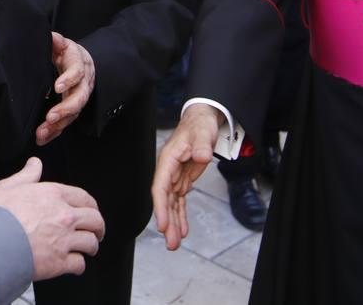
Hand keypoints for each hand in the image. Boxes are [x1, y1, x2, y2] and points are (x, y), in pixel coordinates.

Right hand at [0, 157, 104, 279]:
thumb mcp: (9, 186)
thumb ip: (27, 174)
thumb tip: (35, 164)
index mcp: (54, 195)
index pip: (85, 198)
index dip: (91, 205)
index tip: (91, 210)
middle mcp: (64, 216)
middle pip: (95, 220)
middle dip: (98, 227)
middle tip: (96, 231)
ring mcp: (64, 240)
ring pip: (91, 242)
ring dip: (91, 247)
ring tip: (87, 249)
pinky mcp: (60, 262)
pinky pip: (79, 264)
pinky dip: (78, 265)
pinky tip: (74, 265)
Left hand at [36, 32, 94, 144]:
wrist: (79, 61)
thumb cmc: (66, 52)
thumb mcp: (62, 43)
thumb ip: (55, 40)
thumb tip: (50, 36)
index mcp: (79, 63)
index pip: (77, 71)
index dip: (69, 79)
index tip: (57, 87)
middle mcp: (83, 82)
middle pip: (79, 98)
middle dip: (65, 109)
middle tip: (50, 117)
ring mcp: (79, 97)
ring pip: (74, 113)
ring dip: (59, 124)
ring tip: (42, 132)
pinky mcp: (73, 109)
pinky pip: (67, 122)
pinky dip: (55, 131)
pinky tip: (43, 138)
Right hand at [152, 103, 219, 249]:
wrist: (202, 120)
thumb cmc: (199, 124)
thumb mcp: (202, 132)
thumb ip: (201, 145)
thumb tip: (201, 156)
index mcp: (168, 159)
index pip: (160, 187)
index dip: (160, 207)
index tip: (162, 224)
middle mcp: (168, 170)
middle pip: (165, 200)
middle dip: (167, 222)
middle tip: (170, 242)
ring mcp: (175, 176)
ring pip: (172, 204)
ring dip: (173, 223)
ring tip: (174, 243)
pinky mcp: (183, 179)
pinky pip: (180, 201)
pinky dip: (180, 215)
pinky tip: (181, 230)